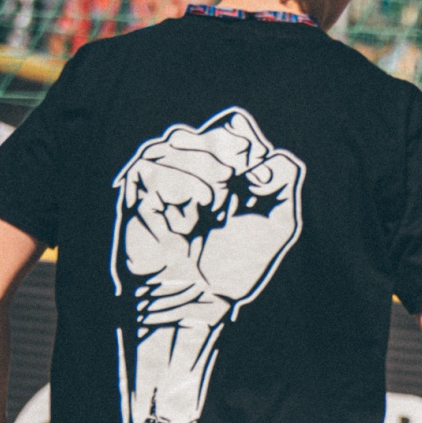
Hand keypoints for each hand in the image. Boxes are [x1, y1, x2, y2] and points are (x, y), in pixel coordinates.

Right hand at [113, 109, 305, 422]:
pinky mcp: (136, 186)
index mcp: (226, 166)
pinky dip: (181, 191)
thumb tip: (266, 156)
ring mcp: (161, 171)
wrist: (198, 298)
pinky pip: (157, 165)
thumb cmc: (235, 265)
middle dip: (230, 164)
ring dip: (206, 180)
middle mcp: (192, 163)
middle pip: (211, 127)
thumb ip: (285, 178)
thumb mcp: (278, 222)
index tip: (256, 183)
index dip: (248, 145)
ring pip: (181, 139)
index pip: (235, 124)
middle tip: (231, 204)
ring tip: (208, 215)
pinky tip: (185, 218)